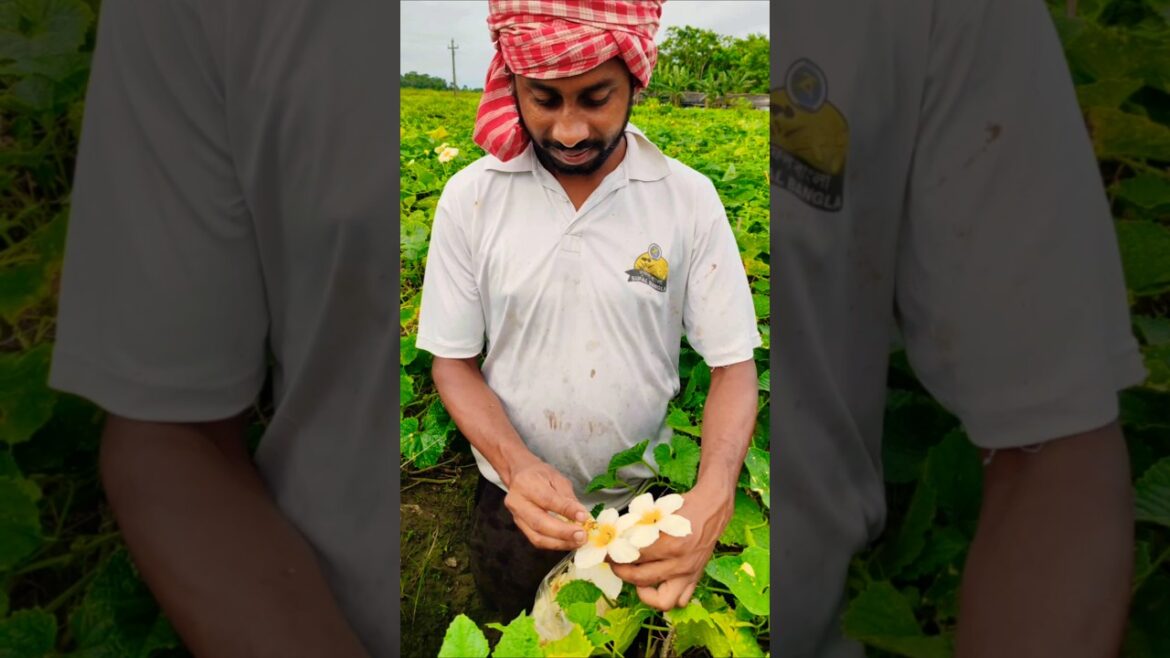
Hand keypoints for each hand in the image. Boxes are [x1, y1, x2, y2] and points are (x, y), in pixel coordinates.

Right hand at [504, 457, 591, 551]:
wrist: (520, 476)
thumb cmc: (540, 475)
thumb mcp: (557, 478)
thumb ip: (567, 497)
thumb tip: (581, 516)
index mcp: (526, 483)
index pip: (548, 500)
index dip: (567, 510)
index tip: (584, 517)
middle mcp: (517, 502)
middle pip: (539, 523)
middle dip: (563, 532)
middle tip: (582, 536)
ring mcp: (517, 517)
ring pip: (537, 537)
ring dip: (560, 543)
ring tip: (578, 542)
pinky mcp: (520, 527)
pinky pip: (537, 540)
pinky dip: (555, 544)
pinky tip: (568, 542)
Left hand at [610, 484, 734, 610]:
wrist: (712, 509)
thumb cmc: (684, 507)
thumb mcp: (658, 513)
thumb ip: (639, 529)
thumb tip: (616, 539)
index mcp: (669, 545)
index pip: (634, 556)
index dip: (615, 554)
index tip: (606, 551)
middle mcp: (679, 564)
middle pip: (641, 578)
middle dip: (621, 571)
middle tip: (614, 563)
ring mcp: (689, 574)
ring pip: (663, 600)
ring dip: (645, 592)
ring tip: (636, 579)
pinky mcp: (695, 578)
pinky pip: (681, 600)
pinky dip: (666, 596)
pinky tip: (656, 584)